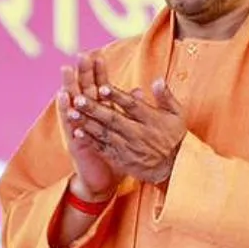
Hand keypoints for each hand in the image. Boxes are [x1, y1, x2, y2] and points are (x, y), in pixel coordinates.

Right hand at [59, 54, 120, 199]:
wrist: (102, 180)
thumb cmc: (115, 154)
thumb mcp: (125, 130)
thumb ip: (130, 109)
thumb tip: (140, 91)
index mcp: (99, 114)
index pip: (97, 88)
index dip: (97, 72)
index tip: (97, 55)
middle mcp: (86, 118)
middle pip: (83, 90)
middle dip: (81, 73)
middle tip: (79, 56)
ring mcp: (78, 128)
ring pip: (72, 104)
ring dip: (68, 87)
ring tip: (66, 71)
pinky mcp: (74, 140)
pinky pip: (69, 123)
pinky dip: (66, 110)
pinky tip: (63, 98)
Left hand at [72, 77, 186, 184]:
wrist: (174, 167)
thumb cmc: (174, 136)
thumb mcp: (176, 114)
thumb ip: (165, 96)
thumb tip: (157, 80)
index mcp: (151, 119)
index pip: (132, 106)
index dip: (117, 97)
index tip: (103, 87)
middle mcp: (138, 133)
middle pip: (113, 119)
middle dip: (94, 109)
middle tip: (78, 98)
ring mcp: (127, 146)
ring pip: (104, 133)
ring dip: (87, 123)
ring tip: (71, 113)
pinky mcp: (120, 158)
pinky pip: (103, 148)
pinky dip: (90, 141)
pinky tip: (76, 132)